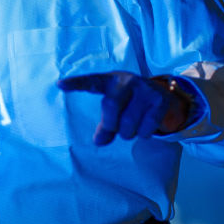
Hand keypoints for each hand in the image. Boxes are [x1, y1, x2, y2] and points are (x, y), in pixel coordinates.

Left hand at [58, 71, 191, 145]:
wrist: (163, 95)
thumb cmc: (130, 103)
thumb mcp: (116, 109)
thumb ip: (105, 125)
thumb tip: (98, 142)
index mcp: (110, 80)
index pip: (91, 82)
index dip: (75, 83)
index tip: (59, 85)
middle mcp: (127, 80)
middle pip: (110, 107)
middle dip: (111, 124)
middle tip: (116, 128)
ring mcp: (144, 89)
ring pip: (129, 122)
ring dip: (128, 133)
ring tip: (132, 127)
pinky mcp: (159, 100)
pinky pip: (146, 128)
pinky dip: (143, 134)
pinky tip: (146, 125)